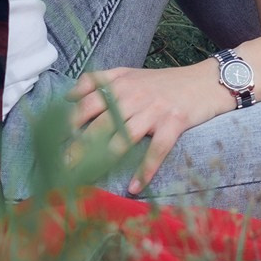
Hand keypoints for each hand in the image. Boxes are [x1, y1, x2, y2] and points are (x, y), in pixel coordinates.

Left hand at [68, 62, 230, 194]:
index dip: (69, 122)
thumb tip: (69, 95)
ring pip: (124, 137)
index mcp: (120, 84)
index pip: (87, 102)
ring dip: (105, 158)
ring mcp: (154, 110)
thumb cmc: (165, 82)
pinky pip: (157, 150)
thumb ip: (100, 80)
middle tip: (64, 165)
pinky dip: (146, 170)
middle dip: (79, 146)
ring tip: (88, 176)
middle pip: (100, 123)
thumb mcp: (130, 73)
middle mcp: (134, 95)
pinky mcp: (174, 122)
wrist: (207, 81)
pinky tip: (135, 187)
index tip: (53, 140)